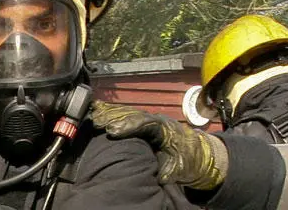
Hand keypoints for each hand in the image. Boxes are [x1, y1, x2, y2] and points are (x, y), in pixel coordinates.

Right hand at [89, 102, 228, 189]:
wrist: (194, 153)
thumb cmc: (185, 160)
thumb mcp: (179, 168)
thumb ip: (168, 170)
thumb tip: (158, 176)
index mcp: (166, 130)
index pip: (147, 123)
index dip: (129, 125)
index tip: (113, 131)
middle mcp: (156, 120)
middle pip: (133, 114)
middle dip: (114, 118)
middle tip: (97, 123)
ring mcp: (148, 119)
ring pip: (128, 112)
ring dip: (110, 114)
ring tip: (93, 118)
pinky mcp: (141, 122)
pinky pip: (124, 114)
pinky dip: (110, 113)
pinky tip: (97, 111)